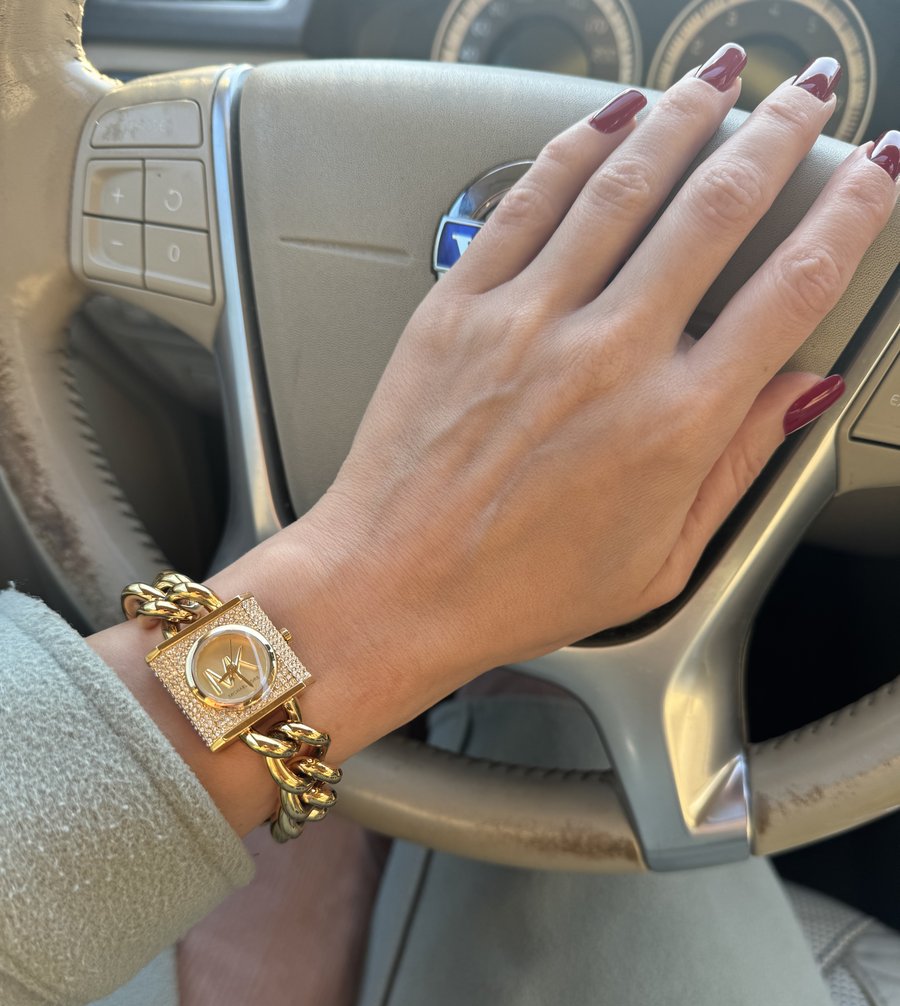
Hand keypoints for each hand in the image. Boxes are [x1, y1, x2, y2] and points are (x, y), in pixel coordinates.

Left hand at [95, 49, 897, 831]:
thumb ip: (736, 466)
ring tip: (723, 76)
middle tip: (807, 95)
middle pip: (719, 208)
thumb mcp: (659, 560)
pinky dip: (578, 143)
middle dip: (780, 135)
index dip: (850, 216)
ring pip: (627, 182)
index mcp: (673, 424)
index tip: (876, 174)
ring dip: (688, 115)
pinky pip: (529, 199)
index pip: (792, 290)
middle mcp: (609, 355)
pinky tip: (616, 113)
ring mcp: (529, 320)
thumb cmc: (517, 590)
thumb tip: (802, 392)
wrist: (392, 587)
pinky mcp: (460, 305)